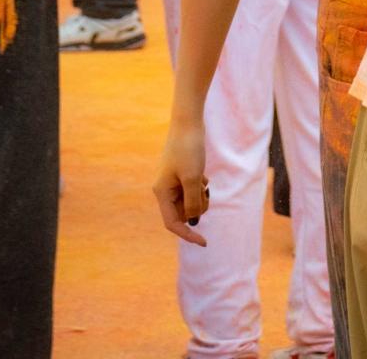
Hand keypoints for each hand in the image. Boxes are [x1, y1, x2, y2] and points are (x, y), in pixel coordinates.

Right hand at [154, 118, 209, 246]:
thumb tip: (192, 221)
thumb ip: (192, 202)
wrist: (189, 124)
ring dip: (200, 196)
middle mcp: (165, 189)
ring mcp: (173, 182)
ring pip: (190, 202)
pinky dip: (201, 186)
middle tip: (204, 190)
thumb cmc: (188, 149)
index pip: (172, 223)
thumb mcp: (192, 179)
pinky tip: (202, 173)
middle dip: (197, 206)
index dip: (187, 235)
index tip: (204, 242)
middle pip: (183, 213)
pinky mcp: (182, 174)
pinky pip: (193, 190)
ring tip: (202, 179)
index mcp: (162, 192)